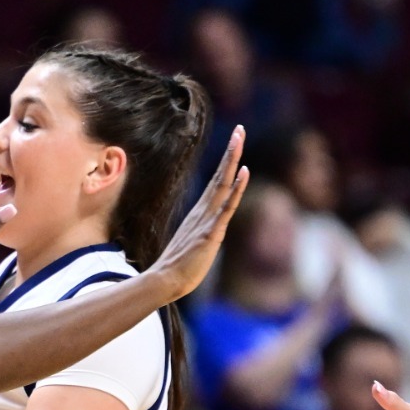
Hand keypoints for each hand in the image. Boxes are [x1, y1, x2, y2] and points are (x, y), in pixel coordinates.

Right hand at [145, 125, 249, 299]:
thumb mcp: (193, 246)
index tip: (235, 144)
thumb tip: (204, 234)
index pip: (217, 183)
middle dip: (231, 152)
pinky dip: (236, 189)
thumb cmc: (178, 268)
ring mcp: (207, 220)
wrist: (165, 280)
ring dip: (232, 161)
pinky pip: (227, 206)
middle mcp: (204, 211)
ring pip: (223, 184)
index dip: (227, 163)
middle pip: (220, 176)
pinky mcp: (211, 232)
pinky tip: (244, 173)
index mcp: (201, 214)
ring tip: (240, 139)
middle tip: (240, 129)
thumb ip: (200, 235)